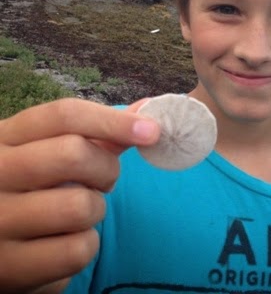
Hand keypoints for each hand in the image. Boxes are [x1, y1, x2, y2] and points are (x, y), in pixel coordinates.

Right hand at [0, 98, 159, 292]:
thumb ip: (99, 133)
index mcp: (5, 137)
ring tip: (78, 212)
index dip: (114, 120)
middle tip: (103, 180)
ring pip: (80, 206)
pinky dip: (86, 245)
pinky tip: (65, 241)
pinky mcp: (7, 266)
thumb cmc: (34, 188)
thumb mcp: (51, 153)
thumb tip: (147, 110)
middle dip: (106, 169)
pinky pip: (77, 250)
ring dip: (95, 210)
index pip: (64, 115)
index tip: (152, 131)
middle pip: (74, 154)